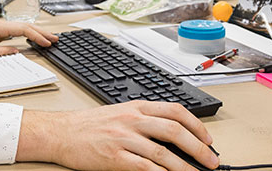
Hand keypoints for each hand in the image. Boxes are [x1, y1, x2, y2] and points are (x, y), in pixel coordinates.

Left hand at [0, 19, 57, 57]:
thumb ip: (0, 52)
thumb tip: (16, 52)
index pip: (23, 30)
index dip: (37, 36)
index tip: (46, 43)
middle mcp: (1, 25)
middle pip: (27, 26)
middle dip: (42, 32)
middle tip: (55, 39)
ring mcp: (1, 27)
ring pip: (23, 27)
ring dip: (37, 32)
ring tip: (49, 38)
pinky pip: (18, 31)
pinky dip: (29, 33)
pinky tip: (34, 37)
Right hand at [16, 101, 217, 170]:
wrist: (60, 132)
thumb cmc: (89, 125)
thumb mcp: (119, 113)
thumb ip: (144, 120)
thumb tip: (174, 134)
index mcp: (136, 107)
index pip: (175, 111)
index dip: (197, 126)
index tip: (208, 140)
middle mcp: (132, 120)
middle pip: (175, 130)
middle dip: (198, 147)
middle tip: (210, 161)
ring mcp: (123, 138)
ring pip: (163, 151)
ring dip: (184, 166)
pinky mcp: (114, 156)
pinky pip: (144, 166)